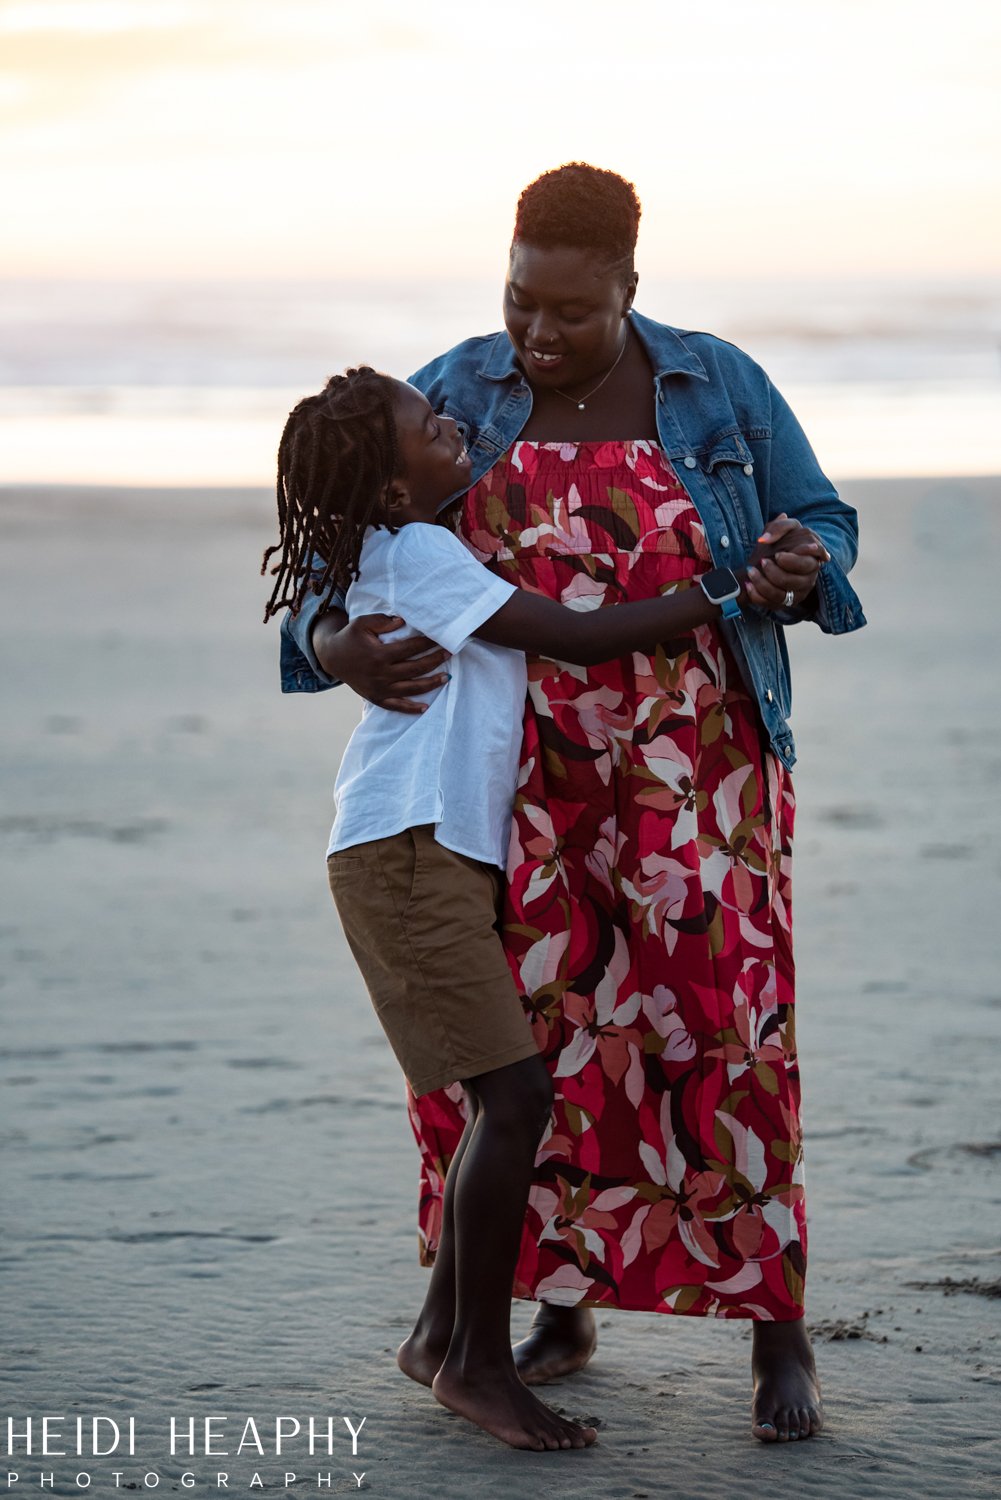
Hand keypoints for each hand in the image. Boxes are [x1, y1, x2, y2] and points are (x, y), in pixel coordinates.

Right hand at [313, 611, 449, 713]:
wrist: (332, 657)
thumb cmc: (350, 638)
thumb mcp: (362, 623)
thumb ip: (382, 621)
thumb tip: (403, 622)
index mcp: (379, 655)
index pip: (410, 648)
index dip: (427, 643)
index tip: (441, 638)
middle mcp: (381, 674)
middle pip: (415, 668)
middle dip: (435, 660)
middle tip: (449, 654)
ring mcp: (379, 688)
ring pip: (410, 689)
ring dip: (430, 684)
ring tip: (447, 678)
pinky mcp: (376, 698)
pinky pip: (395, 706)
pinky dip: (410, 709)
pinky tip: (425, 708)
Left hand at [745, 513, 828, 610]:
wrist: (766, 560)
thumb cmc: (781, 542)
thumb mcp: (784, 529)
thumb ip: (780, 526)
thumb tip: (767, 539)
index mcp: (812, 559)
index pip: (807, 565)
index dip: (791, 561)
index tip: (776, 555)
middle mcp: (809, 578)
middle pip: (794, 581)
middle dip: (774, 572)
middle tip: (762, 561)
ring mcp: (799, 592)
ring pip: (781, 594)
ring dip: (763, 583)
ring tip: (750, 571)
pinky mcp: (786, 603)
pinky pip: (771, 604)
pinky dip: (757, 595)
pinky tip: (748, 584)